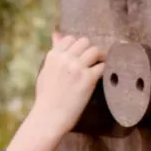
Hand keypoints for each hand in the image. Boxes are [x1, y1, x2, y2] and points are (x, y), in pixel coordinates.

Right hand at [7, 34, 107, 150]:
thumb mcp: (45, 71)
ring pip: (95, 51)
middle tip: (93, 61)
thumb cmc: (46, 97)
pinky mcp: (88, 79)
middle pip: (85, 42)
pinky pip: (102, 66)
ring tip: (100, 65)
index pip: (70, 39)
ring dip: (99, 57)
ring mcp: (77, 68)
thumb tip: (56, 33)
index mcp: (53, 56)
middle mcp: (65, 59)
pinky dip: (104, 69)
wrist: (49, 117)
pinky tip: (103, 75)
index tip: (81, 55)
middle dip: (90, 50)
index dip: (77, 46)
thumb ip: (54, 52)